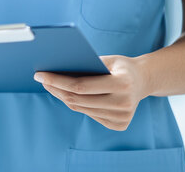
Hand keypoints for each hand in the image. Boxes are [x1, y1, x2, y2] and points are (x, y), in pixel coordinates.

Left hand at [34, 55, 150, 130]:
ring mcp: (122, 117)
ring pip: (81, 108)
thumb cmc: (121, 66)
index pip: (81, 86)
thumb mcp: (107, 59)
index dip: (57, 81)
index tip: (40, 75)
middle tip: (40, 79)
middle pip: (78, 99)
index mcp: (122, 84)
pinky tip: (65, 94)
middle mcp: (124, 103)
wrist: (144, 80)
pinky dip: (76, 104)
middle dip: (56, 88)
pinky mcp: (119, 125)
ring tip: (49, 85)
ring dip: (62, 97)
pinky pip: (89, 114)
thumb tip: (56, 69)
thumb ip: (86, 64)